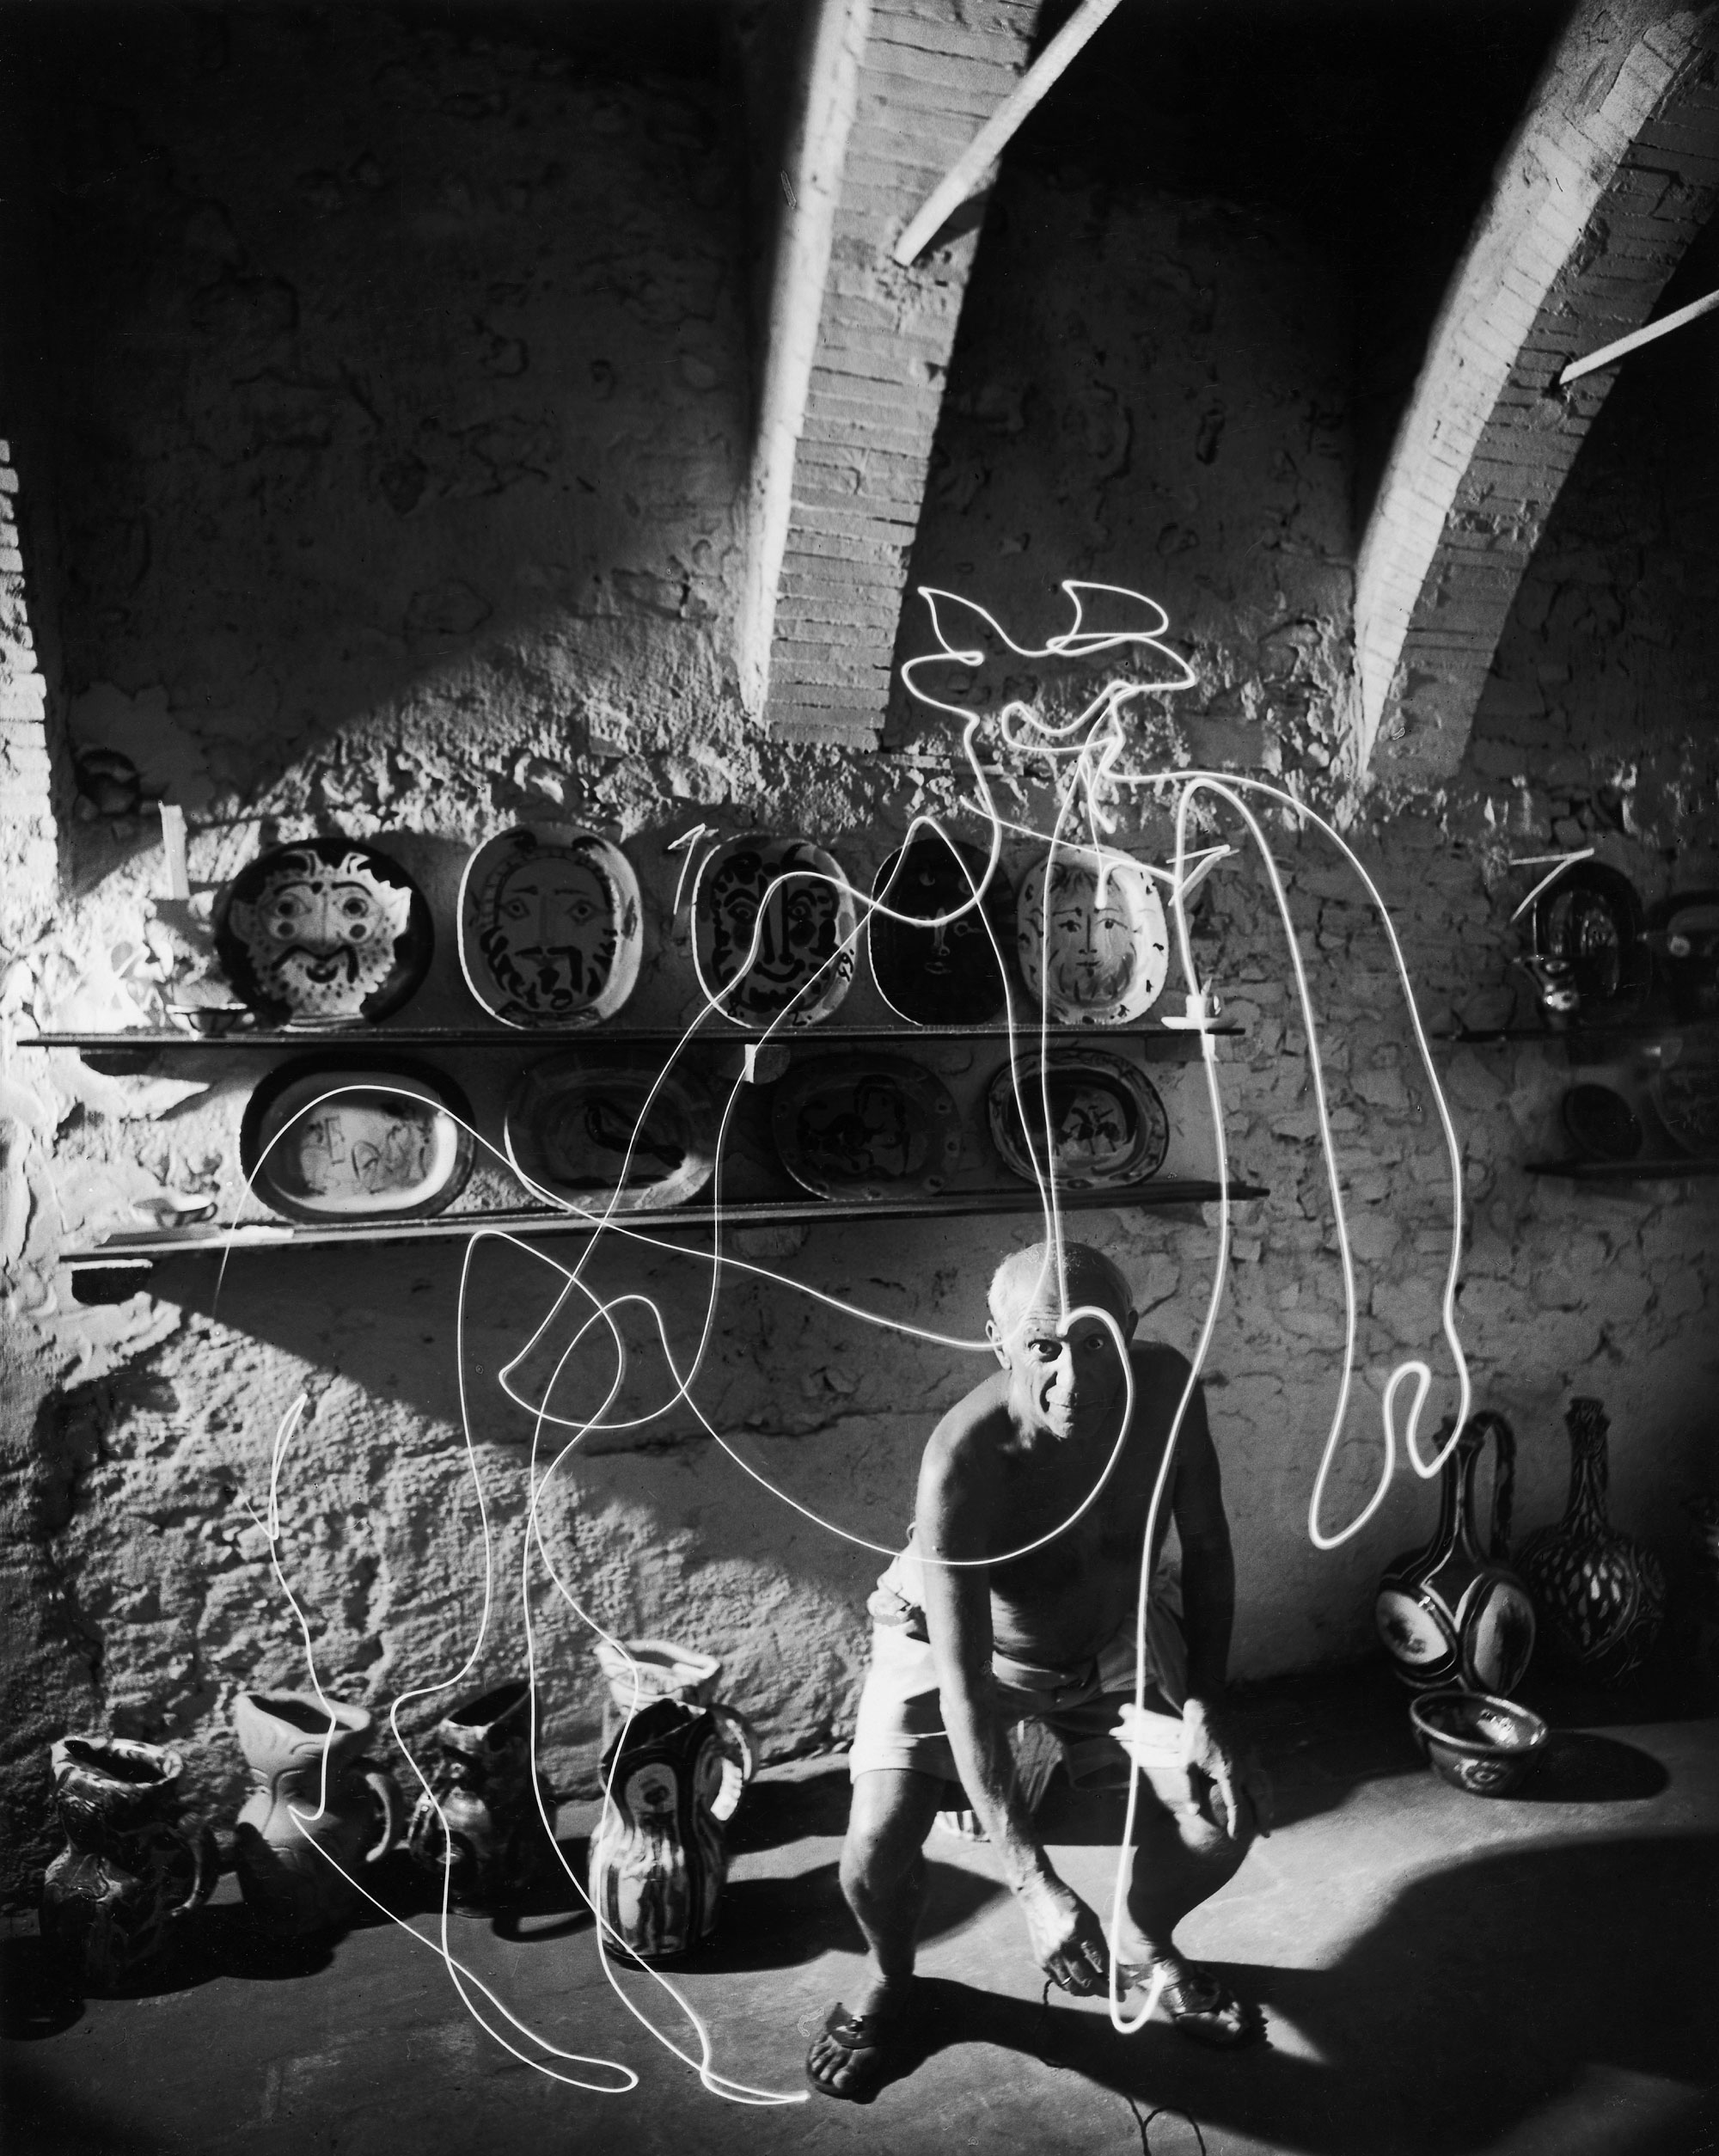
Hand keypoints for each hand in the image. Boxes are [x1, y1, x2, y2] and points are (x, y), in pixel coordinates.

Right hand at [1016, 1874, 1109, 1996]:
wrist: (1038, 1895)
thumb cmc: (1068, 1903)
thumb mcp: (1090, 1918)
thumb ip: (1101, 1944)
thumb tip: (1114, 1967)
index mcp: (1079, 1931)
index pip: (1102, 1961)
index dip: (1117, 1977)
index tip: (1127, 1985)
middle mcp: (1063, 1946)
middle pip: (1088, 1980)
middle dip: (1107, 1991)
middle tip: (1119, 1995)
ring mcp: (1050, 1956)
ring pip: (1074, 1987)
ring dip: (1090, 1992)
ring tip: (1101, 1989)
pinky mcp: (1042, 1961)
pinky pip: (1061, 1983)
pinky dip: (1074, 1986)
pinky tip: (1083, 1983)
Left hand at [1181, 1699, 1273, 1840]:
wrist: (1208, 1707)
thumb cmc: (1194, 1736)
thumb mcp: (1185, 1764)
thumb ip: (1190, 1789)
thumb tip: (1193, 1812)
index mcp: (1228, 1773)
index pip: (1236, 1805)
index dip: (1237, 1823)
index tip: (1235, 1837)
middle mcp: (1244, 1767)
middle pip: (1260, 1798)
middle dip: (1263, 1818)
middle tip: (1266, 1834)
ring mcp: (1250, 1758)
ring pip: (1265, 1786)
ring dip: (1268, 1804)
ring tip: (1269, 1819)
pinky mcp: (1252, 1750)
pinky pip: (1263, 1773)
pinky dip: (1266, 1788)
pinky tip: (1264, 1795)